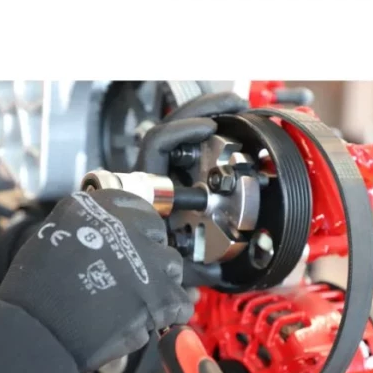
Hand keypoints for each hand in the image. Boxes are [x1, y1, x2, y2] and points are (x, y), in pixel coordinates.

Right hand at [0, 189, 192, 371]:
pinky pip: (179, 302)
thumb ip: (87, 230)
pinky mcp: (158, 297)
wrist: (36, 331)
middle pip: (157, 234)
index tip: (135, 240)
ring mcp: (145, 261)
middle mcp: (125, 228)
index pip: (135, 207)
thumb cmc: (35, 292)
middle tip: (136, 273)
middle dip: (150, 253)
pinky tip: (152, 318)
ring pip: (172, 266)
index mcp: (96, 208)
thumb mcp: (53, 237)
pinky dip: (170, 312)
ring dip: (161, 282)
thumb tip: (110, 237)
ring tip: (140, 299)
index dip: (137, 228)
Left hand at [136, 91, 248, 286]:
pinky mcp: (178, 174)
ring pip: (183, 131)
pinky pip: (193, 144)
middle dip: (206, 108)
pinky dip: (214, 134)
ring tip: (240, 109)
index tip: (209, 127)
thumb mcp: (169, 263)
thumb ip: (190, 269)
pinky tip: (234, 129)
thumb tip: (216, 268)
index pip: (158, 143)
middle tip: (237, 103)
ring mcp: (166, 171)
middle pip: (173, 124)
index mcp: (149, 187)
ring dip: (211, 115)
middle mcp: (155, 174)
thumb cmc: (147, 257)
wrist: (131, 262)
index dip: (181, 130)